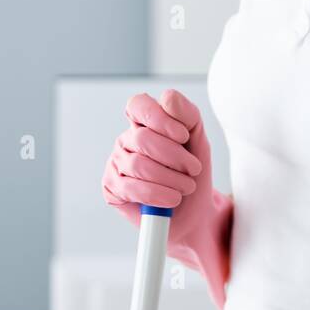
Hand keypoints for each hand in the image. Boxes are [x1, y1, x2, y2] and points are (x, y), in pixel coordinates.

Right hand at [101, 88, 231, 309]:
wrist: (193, 212)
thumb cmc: (193, 172)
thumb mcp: (198, 140)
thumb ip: (187, 114)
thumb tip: (167, 97)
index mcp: (145, 122)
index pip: (138, 105)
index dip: (159, 118)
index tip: (184, 137)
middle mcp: (127, 139)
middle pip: (142, 139)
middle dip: (174, 157)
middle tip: (193, 170)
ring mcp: (116, 163)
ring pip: (138, 165)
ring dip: (169, 179)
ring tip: (186, 187)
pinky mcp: (111, 188)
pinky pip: (129, 188)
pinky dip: (156, 195)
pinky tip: (170, 199)